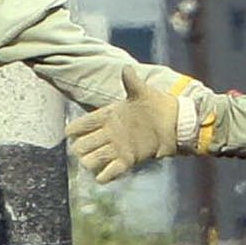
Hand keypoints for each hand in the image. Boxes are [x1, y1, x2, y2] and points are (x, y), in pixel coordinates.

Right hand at [68, 70, 182, 182]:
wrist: (173, 123)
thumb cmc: (156, 104)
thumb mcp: (143, 92)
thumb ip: (132, 82)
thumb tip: (126, 68)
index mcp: (108, 116)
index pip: (82, 124)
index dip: (74, 129)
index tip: (71, 132)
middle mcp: (109, 133)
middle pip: (82, 145)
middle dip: (79, 148)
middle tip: (83, 149)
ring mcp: (117, 147)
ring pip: (92, 160)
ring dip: (89, 163)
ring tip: (94, 163)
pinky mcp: (128, 160)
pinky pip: (110, 171)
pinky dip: (104, 176)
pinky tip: (104, 175)